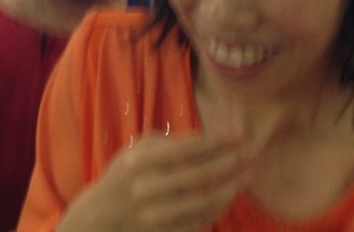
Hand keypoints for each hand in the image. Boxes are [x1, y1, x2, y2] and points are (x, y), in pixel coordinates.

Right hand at [57, 131, 246, 231]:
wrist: (102, 216)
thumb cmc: (125, 175)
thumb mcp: (136, 150)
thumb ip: (168, 143)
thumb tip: (209, 139)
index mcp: (141, 161)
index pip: (188, 147)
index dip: (217, 140)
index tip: (239, 132)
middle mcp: (149, 187)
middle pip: (201, 173)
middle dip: (230, 161)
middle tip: (250, 152)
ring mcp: (158, 213)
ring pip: (205, 200)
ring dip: (231, 186)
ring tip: (247, 173)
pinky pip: (201, 220)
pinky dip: (219, 207)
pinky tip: (230, 194)